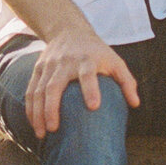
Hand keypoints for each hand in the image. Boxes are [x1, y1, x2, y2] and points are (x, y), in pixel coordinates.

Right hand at [25, 27, 140, 138]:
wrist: (69, 30)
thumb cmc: (96, 52)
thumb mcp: (115, 61)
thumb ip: (126, 81)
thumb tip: (135, 104)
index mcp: (87, 60)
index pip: (87, 74)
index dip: (91, 89)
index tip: (94, 107)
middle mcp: (65, 62)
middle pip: (55, 85)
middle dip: (52, 108)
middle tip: (54, 129)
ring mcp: (49, 66)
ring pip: (39, 91)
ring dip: (38, 113)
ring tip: (42, 134)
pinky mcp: (38, 69)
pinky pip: (30, 90)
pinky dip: (30, 109)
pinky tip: (34, 124)